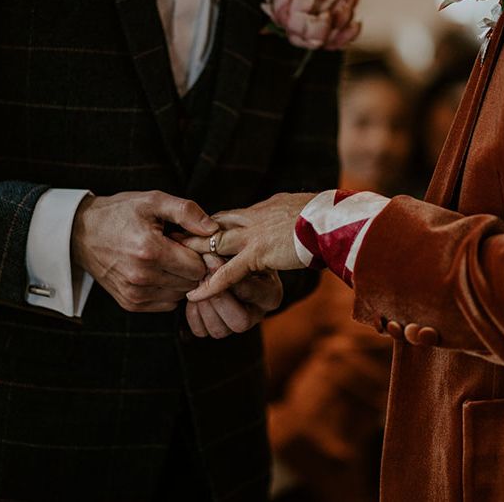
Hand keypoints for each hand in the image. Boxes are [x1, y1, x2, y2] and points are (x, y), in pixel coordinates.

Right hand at [71, 191, 217, 311]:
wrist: (82, 232)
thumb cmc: (120, 213)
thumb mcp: (153, 200)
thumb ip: (187, 212)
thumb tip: (213, 230)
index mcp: (150, 251)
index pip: (197, 266)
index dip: (199, 252)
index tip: (188, 240)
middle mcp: (142, 277)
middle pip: (191, 282)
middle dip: (191, 265)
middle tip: (178, 248)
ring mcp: (135, 294)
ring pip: (181, 294)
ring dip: (180, 278)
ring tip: (167, 258)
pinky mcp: (130, 303)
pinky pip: (167, 304)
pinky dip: (169, 289)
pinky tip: (159, 271)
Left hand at [180, 192, 314, 301]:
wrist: (333, 218)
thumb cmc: (325, 214)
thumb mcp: (299, 208)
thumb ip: (284, 213)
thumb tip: (285, 211)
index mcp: (263, 209)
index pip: (228, 216)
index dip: (209, 224)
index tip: (192, 229)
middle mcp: (254, 218)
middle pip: (214, 225)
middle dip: (192, 233)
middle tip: (171, 239)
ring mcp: (254, 235)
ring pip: (216, 245)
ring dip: (195, 255)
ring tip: (174, 264)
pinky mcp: (260, 253)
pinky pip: (230, 272)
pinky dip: (211, 284)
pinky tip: (195, 295)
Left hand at [185, 254, 282, 338]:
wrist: (234, 257)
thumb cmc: (242, 247)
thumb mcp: (242, 245)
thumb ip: (231, 247)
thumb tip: (208, 250)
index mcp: (271, 294)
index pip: (248, 291)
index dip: (224, 274)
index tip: (209, 257)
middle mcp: (258, 313)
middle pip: (240, 321)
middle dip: (217, 299)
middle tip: (202, 276)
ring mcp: (238, 323)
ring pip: (220, 331)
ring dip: (203, 307)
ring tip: (196, 283)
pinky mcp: (219, 328)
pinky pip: (202, 331)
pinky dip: (193, 314)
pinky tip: (194, 296)